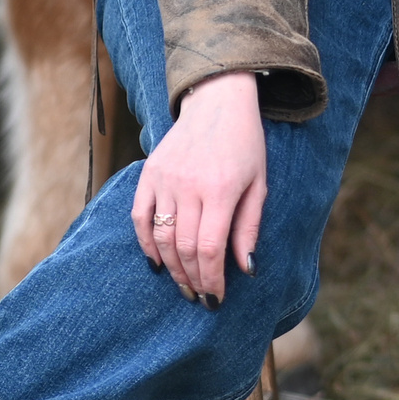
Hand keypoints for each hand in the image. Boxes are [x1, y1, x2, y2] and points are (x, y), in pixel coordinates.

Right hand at [131, 70, 265, 303]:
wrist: (217, 101)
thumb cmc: (245, 144)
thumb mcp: (258, 184)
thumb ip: (249, 227)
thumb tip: (245, 269)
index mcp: (221, 190)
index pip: (209, 249)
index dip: (211, 280)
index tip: (216, 299)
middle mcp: (189, 186)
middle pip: (184, 248)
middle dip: (192, 280)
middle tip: (199, 298)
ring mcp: (165, 179)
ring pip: (161, 237)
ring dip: (171, 268)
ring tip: (183, 285)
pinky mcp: (149, 173)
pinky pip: (140, 216)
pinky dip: (145, 243)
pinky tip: (156, 262)